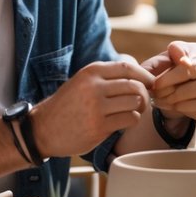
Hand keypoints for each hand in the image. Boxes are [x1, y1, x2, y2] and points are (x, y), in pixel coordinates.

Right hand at [30, 60, 155, 157]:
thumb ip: (106, 77)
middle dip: (144, 94)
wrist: (43, 128)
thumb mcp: (82, 82)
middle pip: (135, 86)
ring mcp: (96, 107)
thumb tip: (140, 75)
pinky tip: (122, 122)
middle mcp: (94, 87)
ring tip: (132, 112)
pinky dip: (132, 120)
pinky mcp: (99, 127)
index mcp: (91, 72)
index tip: (151, 82)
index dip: (144, 75)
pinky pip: (130, 119)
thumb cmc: (67, 105)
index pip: (127, 68)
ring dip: (139, 108)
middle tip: (142, 102)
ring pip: (135, 103)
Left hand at [144, 41, 195, 130]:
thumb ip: (157, 63)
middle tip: (153, 89)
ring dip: (165, 98)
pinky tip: (171, 105)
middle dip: (162, 83)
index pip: (182, 51)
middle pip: (182, 72)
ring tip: (160, 98)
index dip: (177, 56)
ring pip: (180, 93)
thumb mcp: (173, 64)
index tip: (174, 62)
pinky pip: (184, 106)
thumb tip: (143, 70)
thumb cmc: (185, 76)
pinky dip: (173, 107)